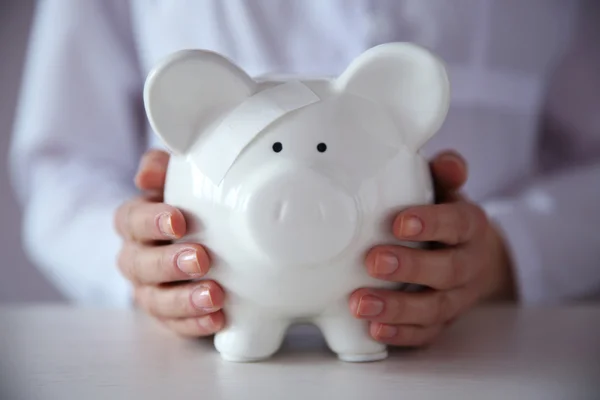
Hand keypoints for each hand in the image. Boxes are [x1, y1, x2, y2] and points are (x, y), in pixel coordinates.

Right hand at [114, 149, 224, 336]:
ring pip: (155, 299)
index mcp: (135, 222)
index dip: (151, 221)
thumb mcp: (179, 181)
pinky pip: (175, 324)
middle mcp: (136, 257)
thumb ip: (165, 169)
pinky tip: (217, 318)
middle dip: (169, 263)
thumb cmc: (188, 207)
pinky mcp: (168, 315)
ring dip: (184, 299)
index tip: (179, 221)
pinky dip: (195, 323)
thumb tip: (149, 171)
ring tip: (214, 295)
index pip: (130, 220)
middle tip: (201, 259)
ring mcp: (150, 289)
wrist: (201, 241)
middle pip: (140, 263)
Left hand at [349, 151, 514, 347]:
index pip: (457, 224)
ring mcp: (457, 297)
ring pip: (434, 308)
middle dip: (410, 268)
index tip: (399, 223)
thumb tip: (447, 161)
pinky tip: (374, 330)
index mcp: (470, 226)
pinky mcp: (442, 321)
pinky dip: (401, 334)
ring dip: (397, 308)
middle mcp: (468, 263)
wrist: (473, 255)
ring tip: (361, 303)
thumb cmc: (446, 217)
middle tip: (374, 261)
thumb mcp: (447, 191)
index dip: (431, 224)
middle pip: (447, 270)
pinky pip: (426, 333)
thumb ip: (444, 175)